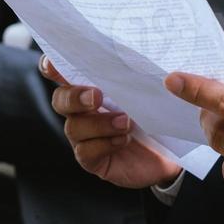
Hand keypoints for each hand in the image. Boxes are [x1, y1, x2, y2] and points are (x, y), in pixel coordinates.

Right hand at [42, 56, 182, 188]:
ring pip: (74, 127)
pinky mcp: (93, 159)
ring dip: (99, 124)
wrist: (172, 158)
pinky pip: (85, 152)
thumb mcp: (157, 93)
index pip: (65, 73)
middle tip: (97, 97)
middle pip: (60, 99)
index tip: (51, 63)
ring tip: (126, 122)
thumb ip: (156, 81)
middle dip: (74, 97)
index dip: (53, 67)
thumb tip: (167, 76)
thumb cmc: (161, 116)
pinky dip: (103, 144)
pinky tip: (124, 140)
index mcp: (96, 86)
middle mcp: (85, 110)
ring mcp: (87, 136)